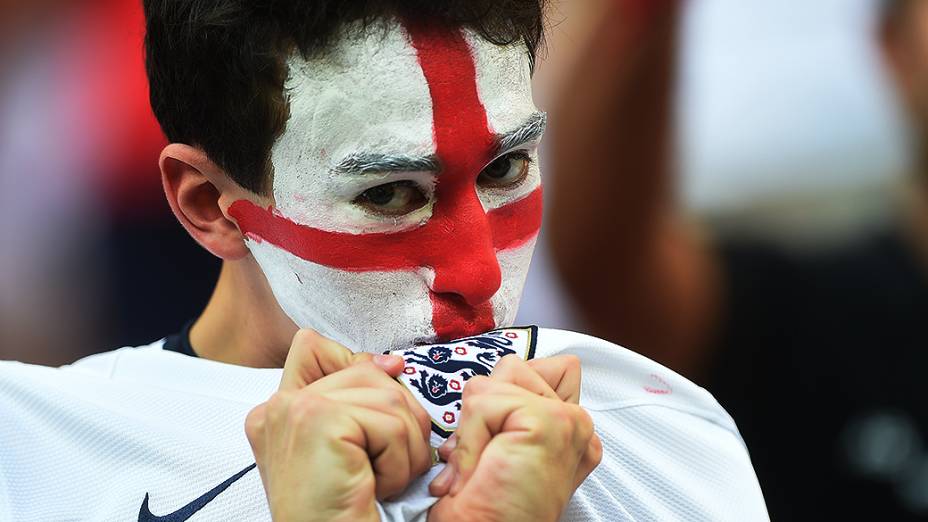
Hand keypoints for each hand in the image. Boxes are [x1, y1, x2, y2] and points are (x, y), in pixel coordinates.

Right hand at [245, 330, 431, 521]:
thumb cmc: (342, 514)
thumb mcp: (345, 451)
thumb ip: (355, 401)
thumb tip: (391, 363)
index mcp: (277, 411)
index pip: (315, 348)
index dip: (358, 368)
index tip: (375, 412)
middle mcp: (277, 406)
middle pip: (367, 370)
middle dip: (396, 419)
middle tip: (380, 467)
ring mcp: (294, 410)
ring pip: (389, 396)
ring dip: (404, 446)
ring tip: (380, 481)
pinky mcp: (318, 421)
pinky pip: (392, 423)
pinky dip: (400, 462)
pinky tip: (374, 488)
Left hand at [427, 355, 602, 521]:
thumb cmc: (483, 506)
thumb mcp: (495, 444)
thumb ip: (506, 405)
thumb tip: (490, 380)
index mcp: (569, 430)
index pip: (546, 368)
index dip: (505, 395)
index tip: (494, 443)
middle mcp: (576, 426)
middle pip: (515, 367)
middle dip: (484, 408)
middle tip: (484, 458)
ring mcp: (569, 421)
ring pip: (497, 380)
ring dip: (473, 424)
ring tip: (481, 465)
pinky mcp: (551, 421)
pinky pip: (484, 400)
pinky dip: (469, 436)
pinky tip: (480, 468)